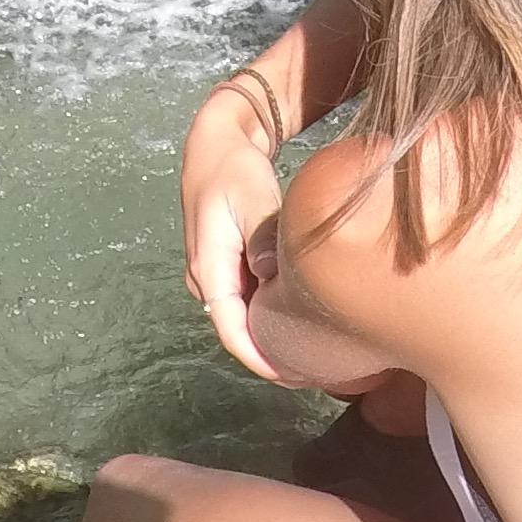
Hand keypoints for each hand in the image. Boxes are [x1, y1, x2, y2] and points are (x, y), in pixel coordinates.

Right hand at [181, 89, 286, 381]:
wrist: (214, 144)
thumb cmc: (233, 168)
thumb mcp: (250, 195)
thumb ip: (262, 234)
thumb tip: (269, 274)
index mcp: (208, 267)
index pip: (230, 328)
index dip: (259, 358)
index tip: (292, 377)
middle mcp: (206, 278)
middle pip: (236, 329)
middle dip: (269, 355)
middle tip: (315, 372)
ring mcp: (214, 273)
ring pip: (241, 317)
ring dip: (268, 337)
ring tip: (311, 353)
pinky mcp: (226, 266)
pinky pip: (245, 301)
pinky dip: (267, 315)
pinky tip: (296, 320)